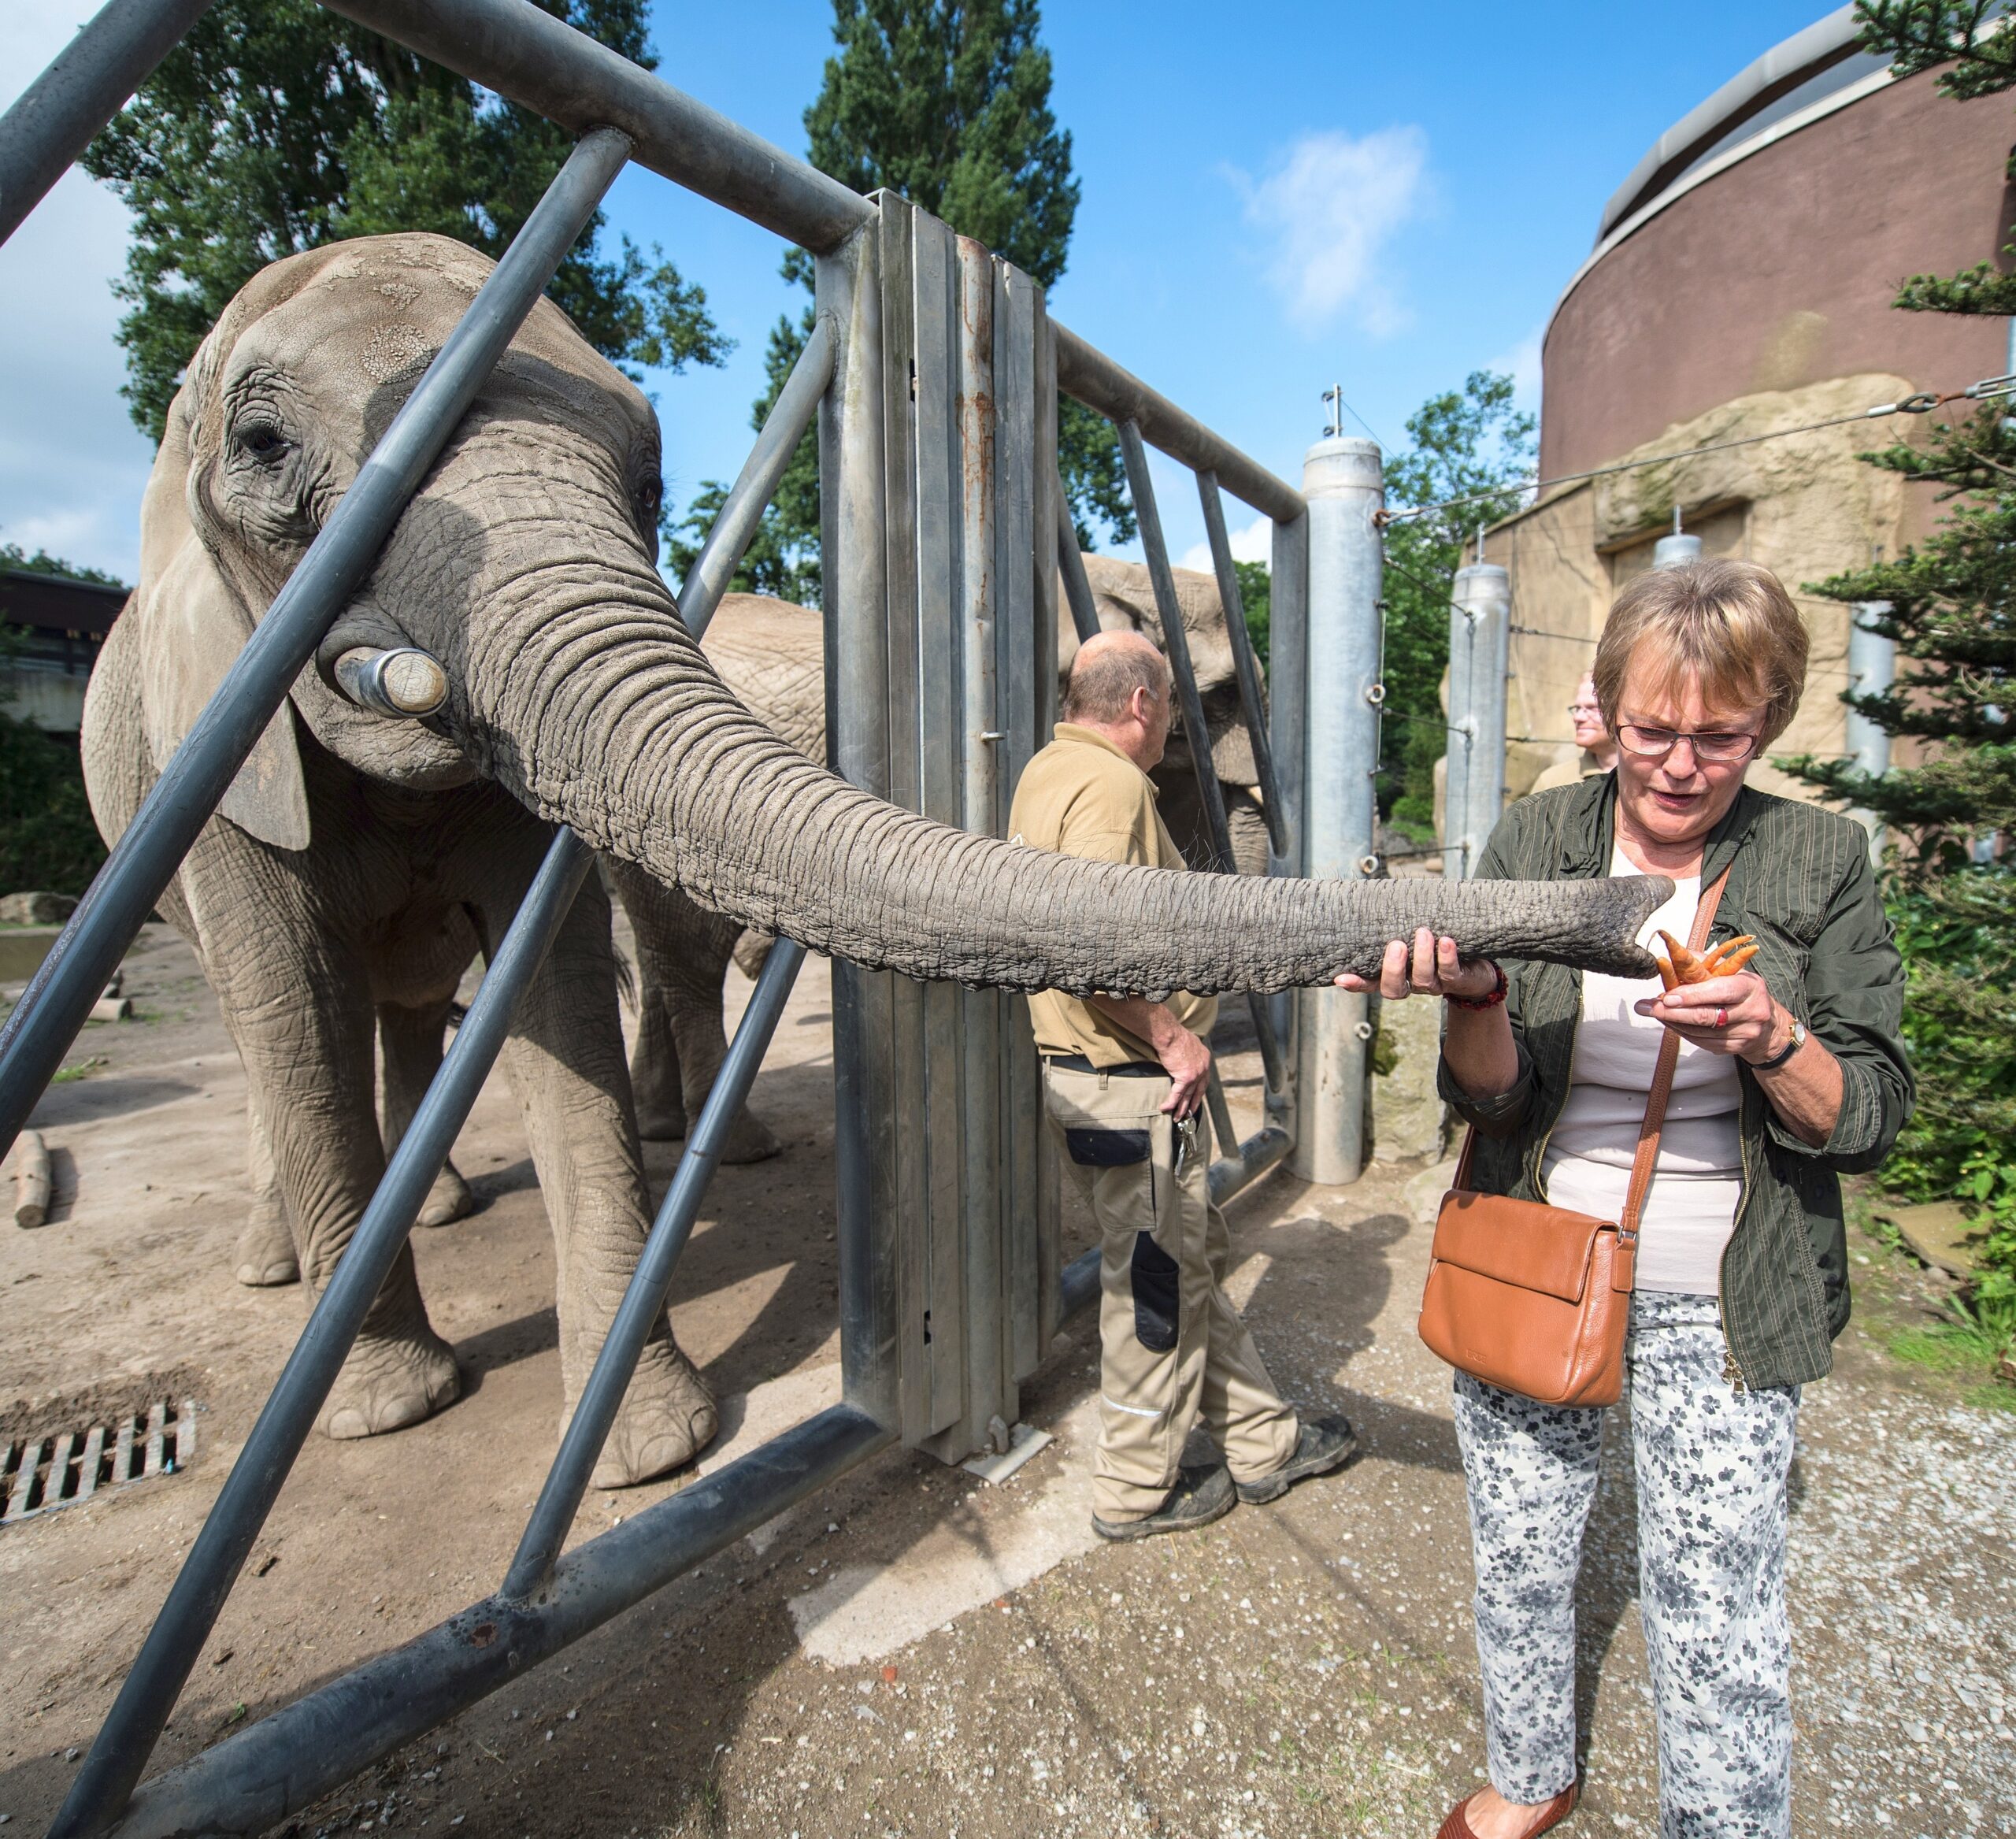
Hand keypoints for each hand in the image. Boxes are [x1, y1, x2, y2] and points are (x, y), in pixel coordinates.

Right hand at [1149, 1022, 1211, 1117]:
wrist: (1170, 1034)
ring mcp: (1196, 1074)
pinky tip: (1164, 1108)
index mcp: (1205, 1059)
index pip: (1204, 1080)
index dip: (1199, 1091)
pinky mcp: (1185, 1077)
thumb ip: (1189, 1052)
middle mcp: (1203, 1068)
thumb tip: (1183, 1055)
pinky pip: (1177, 1094)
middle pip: (1198, 1091)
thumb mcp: (1188, 1042)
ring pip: (1188, 1096)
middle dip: (1193, 1104)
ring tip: (1176, 1118)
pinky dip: (1170, 1102)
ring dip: (1181, 1108)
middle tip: (1188, 1114)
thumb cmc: (1174, 1034)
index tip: (1195, 1099)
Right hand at [1334, 929, 1500, 1001]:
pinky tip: (1447, 941)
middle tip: (1396, 945)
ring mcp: (1435, 985)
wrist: (1478, 967)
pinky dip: (1446, 957)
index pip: (1372, 982)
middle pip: (1394, 989)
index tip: (1341, 977)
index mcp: (1398, 974)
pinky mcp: (1457, 980)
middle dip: (1393, 969)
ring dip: (1422, 956)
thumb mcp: (1416, 937)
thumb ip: (1398, 926)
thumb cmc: (1438, 945)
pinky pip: (1450, 973)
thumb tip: (1378, 897)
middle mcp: (1412, 983)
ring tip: (1424, 932)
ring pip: (1423, 980)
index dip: (1357, 983)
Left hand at [1634, 970, 1780, 1058]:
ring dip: (1672, 1022)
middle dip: (1672, 1012)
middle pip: (1706, 1016)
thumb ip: (1705, 964)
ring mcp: (1744, 1033)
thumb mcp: (1733, 973)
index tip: (1666, 996)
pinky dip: (1681, 1031)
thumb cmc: (1743, 993)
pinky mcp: (1734, 1048)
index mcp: (1750, 987)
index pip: (1719, 991)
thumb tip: (1675, 955)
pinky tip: (1669, 1022)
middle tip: (1647, 1007)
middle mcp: (1751, 1011)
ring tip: (1653, 1011)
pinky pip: (1701, 1042)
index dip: (1691, 995)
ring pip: (1699, 1031)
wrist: (1768, 1026)